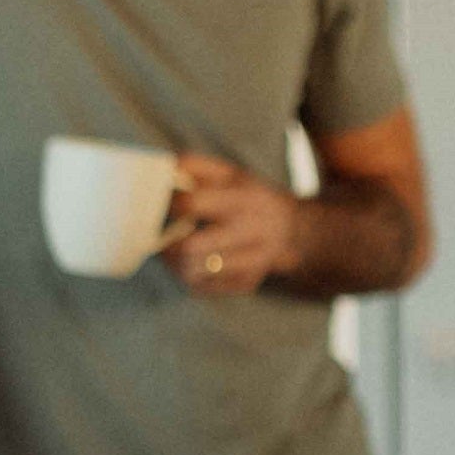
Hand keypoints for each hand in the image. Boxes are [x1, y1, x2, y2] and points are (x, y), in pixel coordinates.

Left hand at [161, 153, 304, 296]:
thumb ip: (195, 167)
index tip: (165, 204)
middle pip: (191, 247)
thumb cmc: (247, 197)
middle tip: (162, 235)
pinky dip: (186, 275)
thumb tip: (163, 172)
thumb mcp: (229, 173)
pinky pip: (200, 287)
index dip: (169, 204)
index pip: (192, 204)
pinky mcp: (245, 283)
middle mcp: (251, 232)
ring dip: (173, 262)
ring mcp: (251, 262)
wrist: (291, 230)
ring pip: (193, 272)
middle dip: (168, 242)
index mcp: (245, 199)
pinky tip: (189, 262)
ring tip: (172, 249)